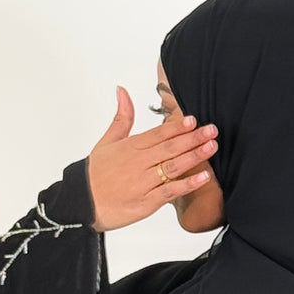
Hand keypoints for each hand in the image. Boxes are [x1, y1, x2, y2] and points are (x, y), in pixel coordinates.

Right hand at [87, 87, 218, 231]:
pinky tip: (204, 177)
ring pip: (173, 167)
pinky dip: (188, 184)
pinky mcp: (147, 202)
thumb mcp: (107, 142)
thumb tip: (122, 90)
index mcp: (130, 147)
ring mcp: (143, 183)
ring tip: (212, 147)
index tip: (193, 120)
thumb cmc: (95, 174)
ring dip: (194, 156)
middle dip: (193, 138)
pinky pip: (170, 192)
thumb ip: (121, 117)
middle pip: (169, 147)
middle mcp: (138, 163)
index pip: (157, 133)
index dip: (177, 126)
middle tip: (212, 130)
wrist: (81, 203)